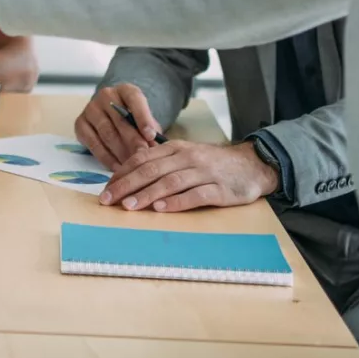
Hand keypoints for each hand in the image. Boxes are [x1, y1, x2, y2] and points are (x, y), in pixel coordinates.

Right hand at [73, 84, 164, 167]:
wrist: (110, 113)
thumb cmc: (132, 118)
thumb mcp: (144, 120)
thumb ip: (151, 131)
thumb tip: (157, 149)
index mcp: (125, 90)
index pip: (134, 99)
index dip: (143, 118)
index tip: (151, 136)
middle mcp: (106, 96)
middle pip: (120, 120)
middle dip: (133, 141)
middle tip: (143, 157)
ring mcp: (91, 109)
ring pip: (107, 133)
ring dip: (121, 152)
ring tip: (132, 166)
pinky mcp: (80, 123)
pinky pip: (94, 144)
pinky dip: (107, 158)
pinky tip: (118, 167)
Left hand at [98, 139, 280, 212]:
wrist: (252, 165)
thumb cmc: (213, 164)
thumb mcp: (186, 155)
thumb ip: (162, 162)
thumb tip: (130, 175)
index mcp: (176, 148)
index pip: (142, 159)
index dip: (122, 173)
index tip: (106, 187)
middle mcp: (187, 158)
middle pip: (151, 170)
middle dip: (126, 185)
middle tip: (107, 199)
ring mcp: (203, 173)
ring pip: (170, 182)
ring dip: (146, 194)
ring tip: (128, 206)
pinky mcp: (219, 190)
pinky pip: (194, 195)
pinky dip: (176, 202)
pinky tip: (161, 209)